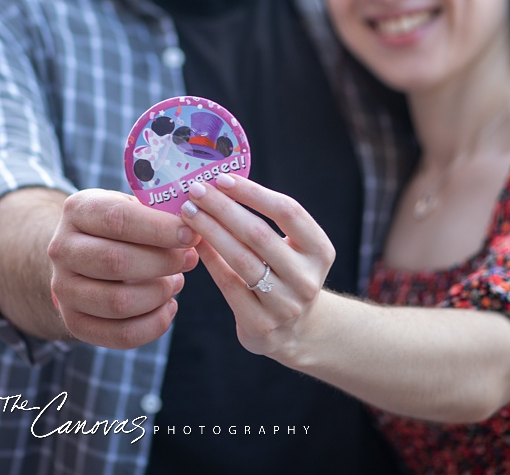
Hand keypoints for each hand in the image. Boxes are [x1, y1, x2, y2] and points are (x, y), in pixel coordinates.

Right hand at [47, 189, 199, 347]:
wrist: (85, 250)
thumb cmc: (124, 223)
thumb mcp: (137, 206)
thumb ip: (163, 215)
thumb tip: (196, 235)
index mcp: (79, 210)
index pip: (118, 219)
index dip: (160, 229)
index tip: (191, 235)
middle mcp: (62, 249)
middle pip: (116, 262)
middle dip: (163, 263)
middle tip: (189, 259)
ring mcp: (63, 289)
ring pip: (117, 302)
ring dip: (159, 294)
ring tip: (176, 281)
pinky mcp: (74, 322)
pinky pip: (119, 335)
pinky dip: (153, 325)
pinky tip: (169, 307)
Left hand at [178, 174, 334, 360]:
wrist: (300, 330)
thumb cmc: (289, 274)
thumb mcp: (295, 249)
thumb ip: (269, 223)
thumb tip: (223, 188)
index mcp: (320, 251)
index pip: (288, 212)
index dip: (253, 193)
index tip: (223, 178)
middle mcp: (306, 278)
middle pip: (259, 234)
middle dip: (223, 208)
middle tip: (197, 191)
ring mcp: (284, 304)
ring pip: (241, 259)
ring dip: (210, 231)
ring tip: (189, 213)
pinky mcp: (260, 325)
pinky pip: (228, 285)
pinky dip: (210, 260)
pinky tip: (194, 244)